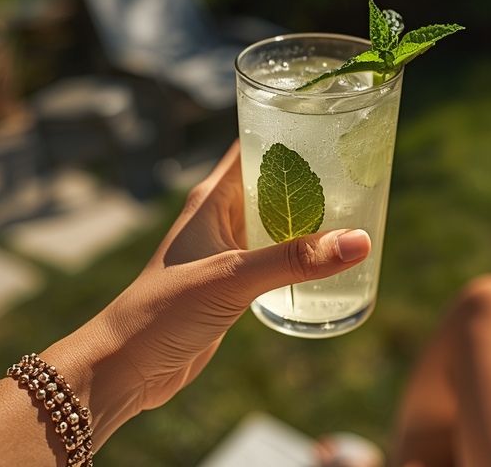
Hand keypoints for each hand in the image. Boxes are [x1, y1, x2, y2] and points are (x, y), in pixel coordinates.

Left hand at [93, 142, 370, 415]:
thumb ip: (293, 260)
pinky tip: (328, 260)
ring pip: (276, 220)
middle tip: (360, 173)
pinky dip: (300, 252)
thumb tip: (359, 241)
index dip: (288, 131)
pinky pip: (274, 254)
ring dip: (309, 218)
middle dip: (312, 177)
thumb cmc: (164, 310)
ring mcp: (227, 247)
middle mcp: (220, 215)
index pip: (253, 146)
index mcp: (212, 197)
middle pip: (273, 182)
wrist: (130, 364)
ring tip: (358, 212)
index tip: (332, 127)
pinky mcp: (234, 279)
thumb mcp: (233, 278)